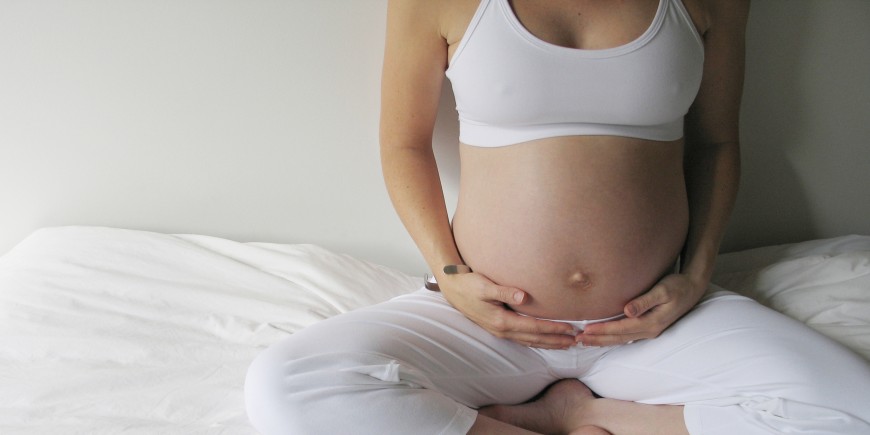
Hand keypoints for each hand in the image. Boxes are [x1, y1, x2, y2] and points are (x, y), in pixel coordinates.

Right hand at [438, 272, 578, 348]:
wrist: (452, 289)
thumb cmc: (469, 284)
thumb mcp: (485, 285)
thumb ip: (505, 291)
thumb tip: (524, 297)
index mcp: (502, 321)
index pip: (534, 327)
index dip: (554, 329)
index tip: (571, 328)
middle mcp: (502, 330)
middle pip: (535, 338)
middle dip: (556, 340)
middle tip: (577, 340)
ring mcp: (500, 331)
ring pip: (530, 341)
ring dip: (549, 343)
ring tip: (566, 344)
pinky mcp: (498, 328)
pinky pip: (523, 339)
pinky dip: (537, 341)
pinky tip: (545, 341)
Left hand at [577, 274, 706, 346]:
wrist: (693, 288)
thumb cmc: (677, 285)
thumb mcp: (663, 290)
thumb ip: (645, 300)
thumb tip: (628, 310)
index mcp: (651, 322)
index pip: (620, 329)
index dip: (602, 331)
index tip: (585, 331)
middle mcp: (649, 330)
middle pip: (618, 338)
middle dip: (597, 340)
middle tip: (577, 341)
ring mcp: (649, 330)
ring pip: (621, 339)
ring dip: (603, 341)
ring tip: (585, 341)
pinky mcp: (648, 326)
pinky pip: (626, 335)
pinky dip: (612, 337)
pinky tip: (602, 336)